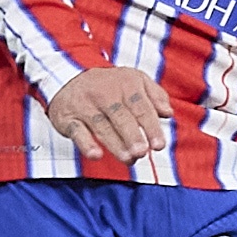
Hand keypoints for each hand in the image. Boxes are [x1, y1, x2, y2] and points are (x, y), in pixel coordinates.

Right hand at [47, 65, 174, 162]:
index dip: (151, 126)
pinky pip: (76, 130)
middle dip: (132, 135)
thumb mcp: (135, 81)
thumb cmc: (110, 84)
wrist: (68, 77)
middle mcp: (104, 93)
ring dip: (115, 144)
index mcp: (126, 83)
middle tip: (142, 152)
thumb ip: (155, 96)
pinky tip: (96, 155)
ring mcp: (85, 105)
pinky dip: (86, 143)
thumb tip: (168, 113)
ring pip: (101, 125)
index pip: (141, 106)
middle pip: (121, 116)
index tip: (159, 145)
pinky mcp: (68, 117)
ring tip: (128, 159)